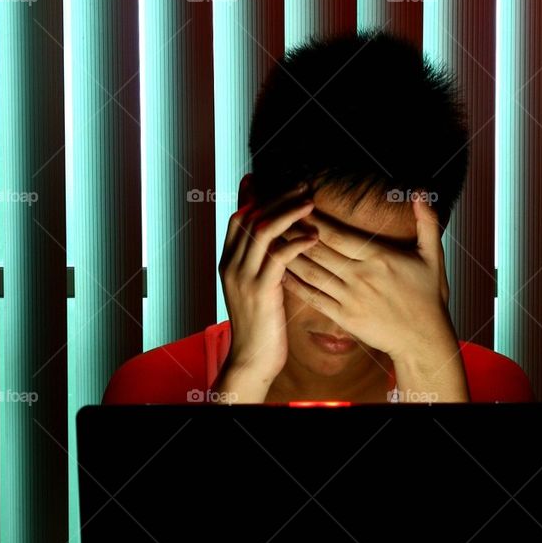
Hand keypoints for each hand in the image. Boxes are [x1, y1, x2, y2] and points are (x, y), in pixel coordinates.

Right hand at [214, 184, 317, 396]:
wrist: (251, 360)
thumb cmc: (260, 327)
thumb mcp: (255, 290)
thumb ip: (261, 265)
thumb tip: (276, 245)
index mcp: (228, 263)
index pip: (238, 218)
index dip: (255, 197)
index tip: (275, 182)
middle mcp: (231, 265)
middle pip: (250, 216)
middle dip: (277, 197)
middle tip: (302, 187)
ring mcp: (244, 277)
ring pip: (263, 230)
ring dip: (289, 212)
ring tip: (310, 203)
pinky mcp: (261, 291)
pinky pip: (279, 256)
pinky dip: (297, 241)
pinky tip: (314, 236)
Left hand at [283, 193, 456, 364]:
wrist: (423, 339)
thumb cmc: (428, 297)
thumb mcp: (433, 256)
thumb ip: (426, 222)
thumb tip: (420, 191)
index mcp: (379, 258)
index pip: (338, 235)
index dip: (315, 221)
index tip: (299, 208)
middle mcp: (361, 277)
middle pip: (319, 251)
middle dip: (295, 234)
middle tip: (276, 220)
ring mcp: (351, 298)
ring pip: (312, 274)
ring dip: (290, 257)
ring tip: (272, 243)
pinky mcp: (345, 317)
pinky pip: (315, 298)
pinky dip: (296, 286)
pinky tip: (281, 274)